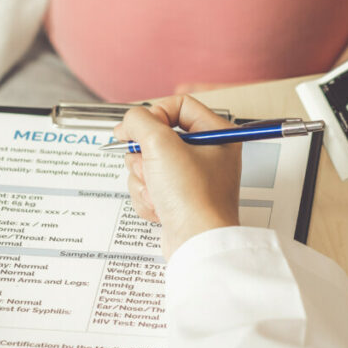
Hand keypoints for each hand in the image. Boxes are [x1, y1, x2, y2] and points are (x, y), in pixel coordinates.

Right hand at [115, 95, 240, 257]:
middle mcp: (208, 154)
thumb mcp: (160, 144)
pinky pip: (150, 186)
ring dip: (144, 179)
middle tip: (151, 167)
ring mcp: (193, 178)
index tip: (135, 129)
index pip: (179, 105)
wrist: (196, 242)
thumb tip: (129, 122)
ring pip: (148, 163)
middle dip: (145, 156)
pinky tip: (161, 208)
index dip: (153, 114)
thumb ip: (139, 121)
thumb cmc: (193, 197)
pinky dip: (148, 197)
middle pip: (158, 137)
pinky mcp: (179, 198)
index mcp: (217, 134)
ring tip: (159, 192)